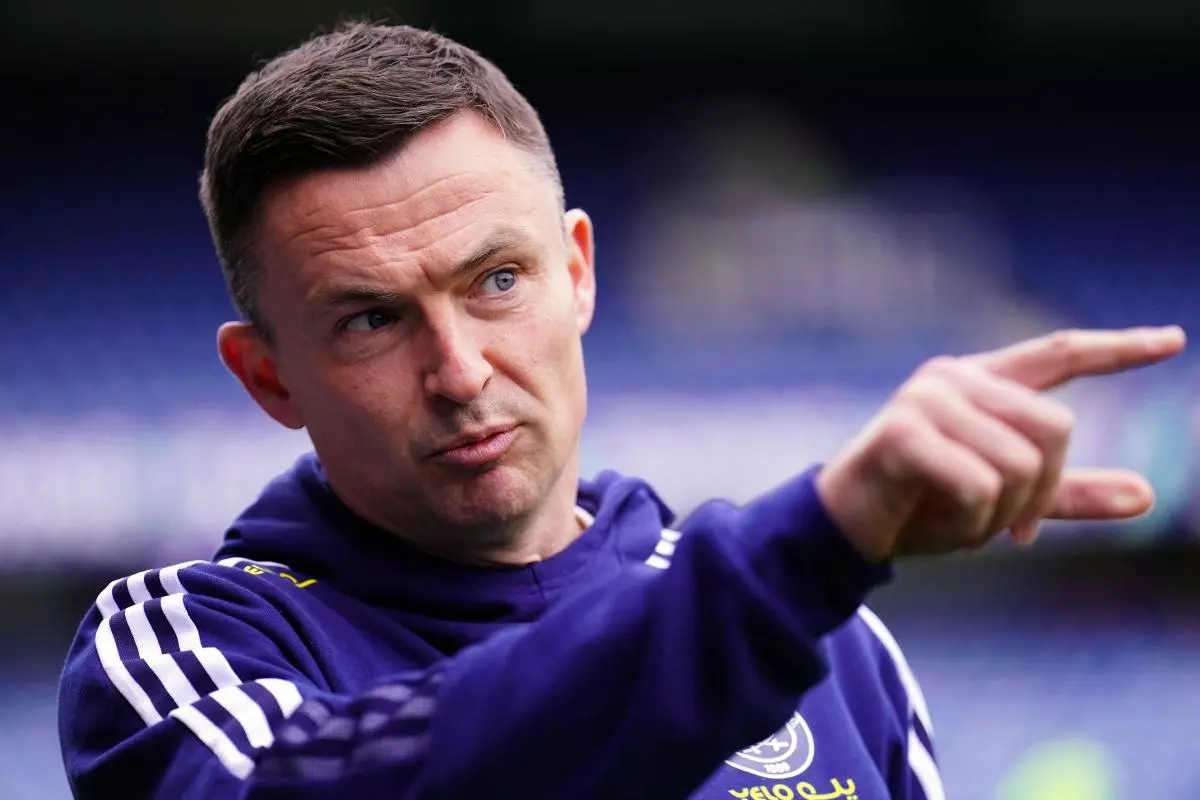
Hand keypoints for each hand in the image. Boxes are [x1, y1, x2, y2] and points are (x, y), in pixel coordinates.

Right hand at [815, 326, 1186, 560]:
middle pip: (1056, 427)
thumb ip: (1067, 494)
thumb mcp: (1003, 501)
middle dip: (1042, 492)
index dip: (1118, 349)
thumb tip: (1148, 495)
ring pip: (1019, 463)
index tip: (1174, 341)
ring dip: (1000, 516)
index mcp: (980, 382)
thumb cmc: (921, 506)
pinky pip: (979, 485)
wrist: (848, 527)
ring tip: (962, 525)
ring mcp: (927, 399)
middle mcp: (955, 378)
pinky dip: (971, 523)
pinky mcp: (904, 432)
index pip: (1058, 355)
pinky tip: (940, 526)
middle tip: (1010, 529)